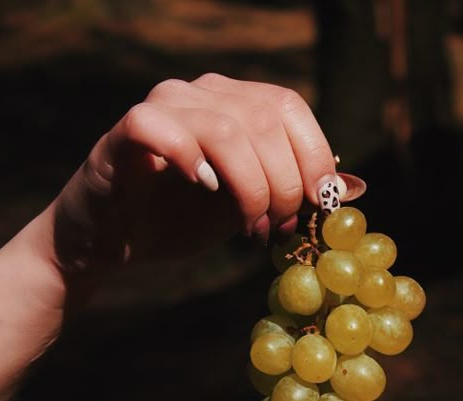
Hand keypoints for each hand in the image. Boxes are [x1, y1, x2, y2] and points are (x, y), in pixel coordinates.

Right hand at [50, 73, 337, 282]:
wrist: (108, 243)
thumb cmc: (177, 220)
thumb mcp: (247, 210)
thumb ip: (294, 194)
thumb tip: (354, 187)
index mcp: (233, 103)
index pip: (289, 107)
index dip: (313, 157)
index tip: (317, 207)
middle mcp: (199, 93)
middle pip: (263, 120)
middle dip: (282, 184)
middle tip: (276, 230)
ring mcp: (160, 108)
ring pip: (223, 127)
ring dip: (247, 187)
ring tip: (247, 227)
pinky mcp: (122, 135)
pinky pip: (158, 126)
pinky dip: (188, 158)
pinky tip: (202, 189)